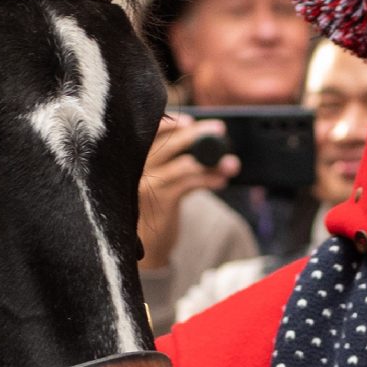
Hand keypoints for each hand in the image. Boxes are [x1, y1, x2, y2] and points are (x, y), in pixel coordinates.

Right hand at [137, 114, 237, 270]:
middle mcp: (136, 168)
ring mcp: (148, 185)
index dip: (169, 123)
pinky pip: (191, 183)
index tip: (189, 121)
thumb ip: (175, 161)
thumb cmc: (156, 206)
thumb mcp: (160, 180)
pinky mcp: (161, 201)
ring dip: (212, 162)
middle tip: (219, 129)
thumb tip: (209, 144)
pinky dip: (210, 179)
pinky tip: (222, 179)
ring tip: (231, 164)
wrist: (147, 245)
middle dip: (197, 134)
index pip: (149, 132)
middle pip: (169, 144)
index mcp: (134, 158)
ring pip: (184, 164)